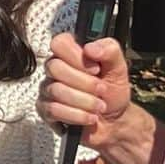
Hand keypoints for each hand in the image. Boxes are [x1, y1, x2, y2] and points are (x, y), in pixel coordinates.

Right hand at [37, 33, 131, 152]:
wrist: (114, 120)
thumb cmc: (113, 92)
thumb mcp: (119, 68)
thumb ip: (110, 51)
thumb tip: (91, 48)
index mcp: (72, 54)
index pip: (59, 43)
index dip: (76, 56)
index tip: (95, 69)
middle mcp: (56, 69)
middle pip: (56, 68)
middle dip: (85, 83)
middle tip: (102, 90)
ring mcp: (48, 89)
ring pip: (56, 90)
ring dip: (84, 101)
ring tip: (99, 106)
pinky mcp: (45, 109)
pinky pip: (53, 109)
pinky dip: (76, 115)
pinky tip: (89, 117)